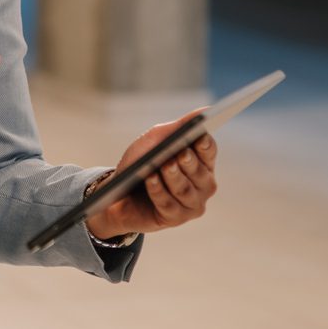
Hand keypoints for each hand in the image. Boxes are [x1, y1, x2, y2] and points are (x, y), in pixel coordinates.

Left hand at [83, 116, 218, 241]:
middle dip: (188, 162)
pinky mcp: (175, 218)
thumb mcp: (156, 140)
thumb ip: (179, 127)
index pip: (209, 151)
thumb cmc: (141, 163)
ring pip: (185, 190)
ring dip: (172, 177)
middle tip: (179, 152)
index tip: (198, 135)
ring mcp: (191, 204)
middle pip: (200, 172)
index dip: (205, 144)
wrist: (118, 194)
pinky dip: (158, 191)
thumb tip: (205, 110)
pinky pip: (169, 205)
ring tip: (162, 166)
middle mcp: (202, 185)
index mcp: (201, 163)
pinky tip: (150, 180)